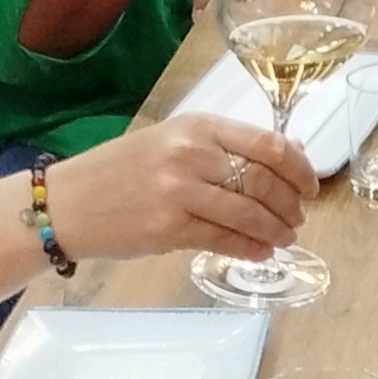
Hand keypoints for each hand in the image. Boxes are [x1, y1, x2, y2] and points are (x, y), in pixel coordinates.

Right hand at [43, 114, 314, 270]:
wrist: (66, 202)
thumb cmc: (120, 170)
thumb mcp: (173, 140)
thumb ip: (224, 147)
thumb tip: (287, 154)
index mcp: (198, 126)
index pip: (269, 144)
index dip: (300, 168)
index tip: (311, 185)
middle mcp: (191, 154)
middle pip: (264, 181)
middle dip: (290, 204)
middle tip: (299, 217)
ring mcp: (180, 192)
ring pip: (249, 214)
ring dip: (275, 230)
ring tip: (285, 237)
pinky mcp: (169, 229)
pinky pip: (224, 240)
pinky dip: (250, 249)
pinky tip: (261, 252)